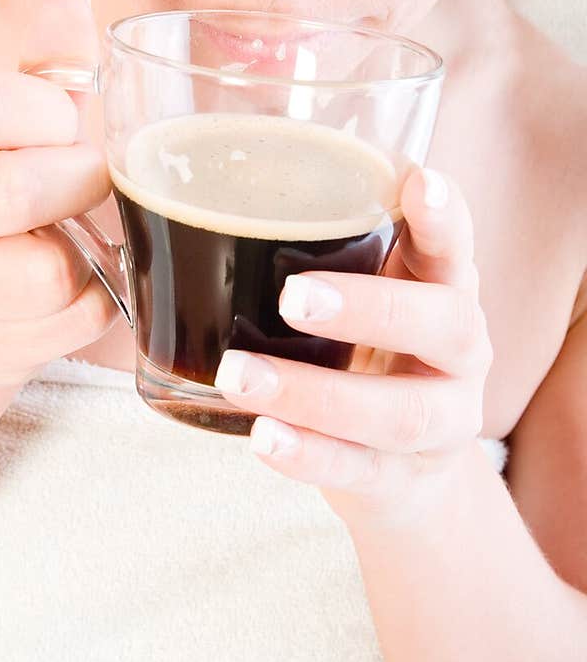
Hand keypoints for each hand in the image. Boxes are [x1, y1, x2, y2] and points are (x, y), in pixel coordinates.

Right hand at [0, 0, 118, 389]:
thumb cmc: (9, 189)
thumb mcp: (24, 120)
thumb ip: (50, 62)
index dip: (50, 112)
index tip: (65, 126)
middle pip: (19, 190)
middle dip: (82, 186)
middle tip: (90, 186)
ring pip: (48, 273)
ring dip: (91, 257)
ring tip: (78, 240)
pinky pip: (68, 324)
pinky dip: (96, 305)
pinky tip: (79, 287)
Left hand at [213, 167, 493, 529]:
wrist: (410, 473)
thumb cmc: (369, 351)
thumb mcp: (366, 295)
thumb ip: (322, 248)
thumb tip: (202, 194)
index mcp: (446, 290)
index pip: (455, 246)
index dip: (444, 217)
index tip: (420, 181)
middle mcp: (459, 353)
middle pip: (444, 326)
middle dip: (369, 309)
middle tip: (292, 297)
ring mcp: (440, 423)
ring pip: (397, 412)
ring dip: (314, 393)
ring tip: (237, 375)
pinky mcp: (402, 480)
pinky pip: (360, 470)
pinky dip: (309, 454)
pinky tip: (262, 438)